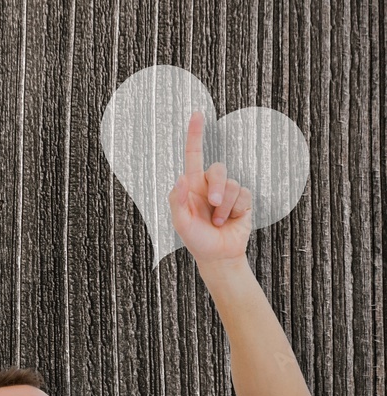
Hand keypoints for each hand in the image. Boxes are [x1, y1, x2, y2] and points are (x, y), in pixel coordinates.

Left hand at [168, 112, 252, 265]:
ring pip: (231, 184)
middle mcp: (209, 185)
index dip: (195, 134)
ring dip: (225, 206)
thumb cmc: (196, 239)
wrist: (218, 255)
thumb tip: (181, 178)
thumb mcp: (181, 223)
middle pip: (217, 169)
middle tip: (213, 205)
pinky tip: (230, 220)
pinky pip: (243, 194)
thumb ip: (177, 202)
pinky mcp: (242, 200)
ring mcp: (227, 192)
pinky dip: (236, 209)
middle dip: (217, 187)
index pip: (194, 155)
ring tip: (218, 222)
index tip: (197, 114)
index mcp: (191, 185)